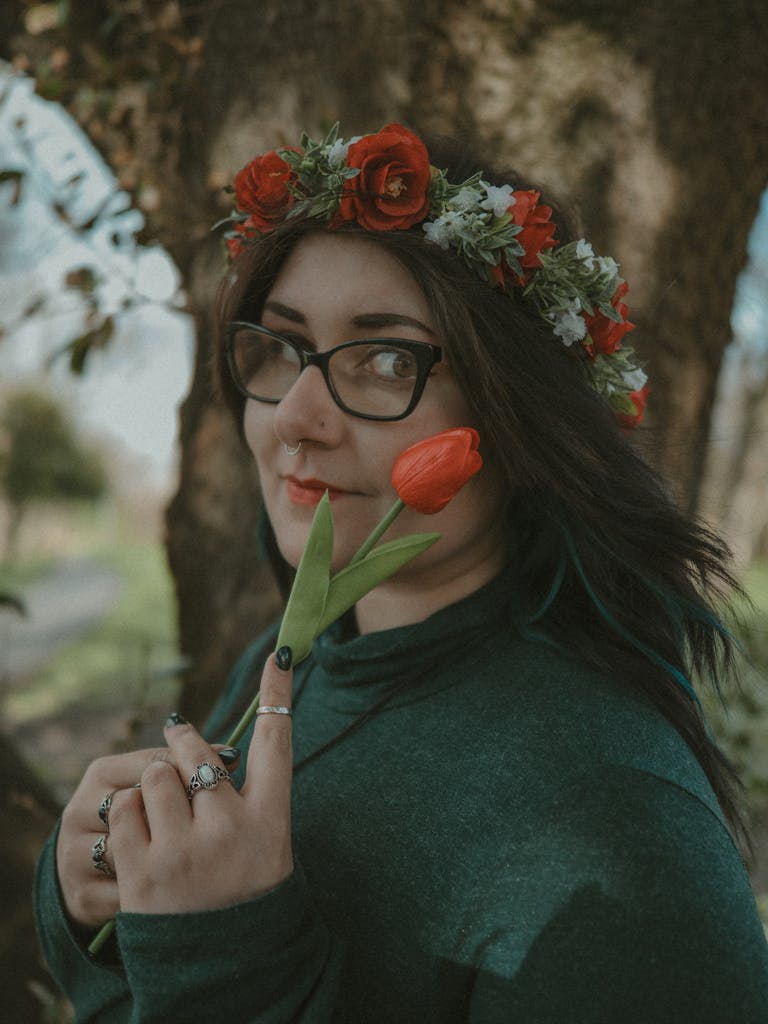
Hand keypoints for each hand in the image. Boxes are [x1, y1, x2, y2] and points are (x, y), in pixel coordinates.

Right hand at [56, 735, 242, 929]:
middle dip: (179, 818)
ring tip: (196, 861)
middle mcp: (81, 810)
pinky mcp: (82, 895)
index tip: (234, 770)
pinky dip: (155, 897)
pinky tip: (176, 892)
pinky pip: (128, 894)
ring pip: (132, 853)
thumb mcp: (155, 786)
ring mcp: (76, 854)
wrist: (93, 874)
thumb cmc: (141, 818)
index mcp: (103, 773)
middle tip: (212, 826)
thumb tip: (232, 756)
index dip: (197, 770)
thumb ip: (186, 768)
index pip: (155, 764)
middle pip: (141, 807)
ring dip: (165, 861)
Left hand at [109, 652, 293, 914]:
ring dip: (154, 787)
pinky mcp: (144, 870)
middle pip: (197, 753)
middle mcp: (231, 831)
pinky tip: (143, 840)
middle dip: (182, 744)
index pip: (277, 744)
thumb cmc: (245, 893)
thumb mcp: (266, 845)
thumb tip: (210, 749)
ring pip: (156, 776)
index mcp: (271, 823)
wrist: (221, 967)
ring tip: (164, 816)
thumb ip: (247, 797)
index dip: (278, 696)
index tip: (279, 655)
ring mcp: (186, 852)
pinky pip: (127, 808)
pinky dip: (130, 816)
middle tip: (177, 742)